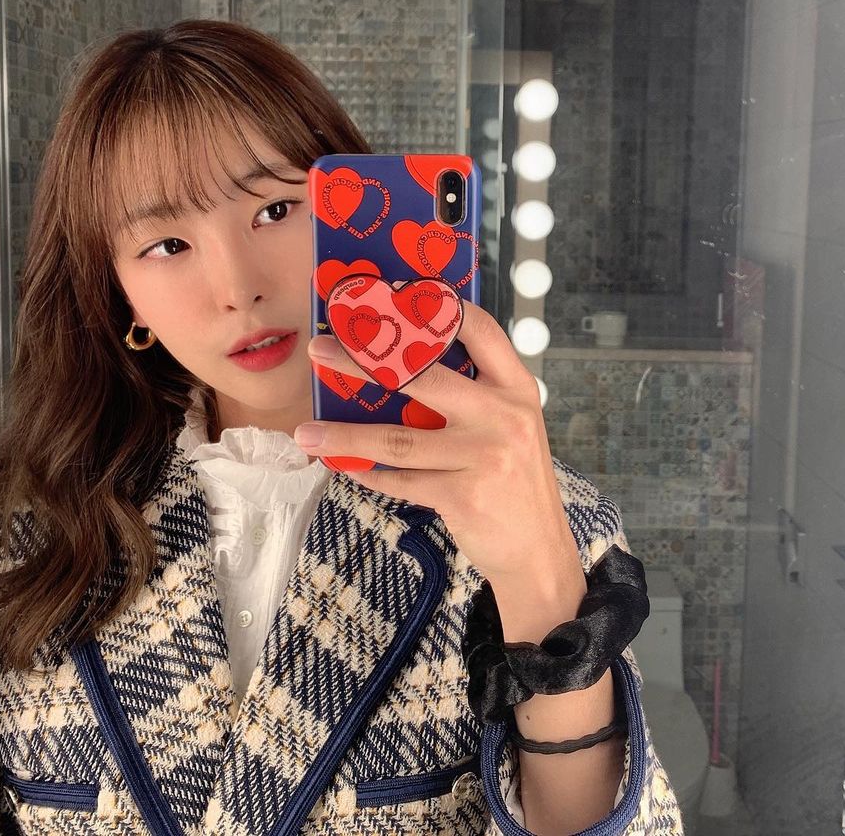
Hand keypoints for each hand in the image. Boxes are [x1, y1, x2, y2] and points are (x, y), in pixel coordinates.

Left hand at [294, 300, 582, 593]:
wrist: (539, 549)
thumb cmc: (515, 479)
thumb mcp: (511, 425)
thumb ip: (474, 394)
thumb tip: (400, 366)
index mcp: (516, 388)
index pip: (480, 330)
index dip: (437, 309)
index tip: (392, 295)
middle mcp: (503, 415)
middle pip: (422, 377)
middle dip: (362, 360)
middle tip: (319, 349)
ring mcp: (483, 456)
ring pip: (398, 439)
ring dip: (345, 435)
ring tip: (306, 432)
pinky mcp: (463, 495)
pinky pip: (401, 480)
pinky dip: (369, 473)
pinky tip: (344, 466)